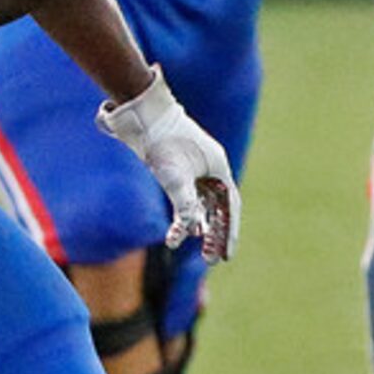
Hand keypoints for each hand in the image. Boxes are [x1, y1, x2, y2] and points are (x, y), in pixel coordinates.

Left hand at [95, 65, 239, 262]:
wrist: (143, 114)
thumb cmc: (161, 141)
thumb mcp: (174, 177)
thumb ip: (184, 204)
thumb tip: (188, 229)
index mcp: (218, 167)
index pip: (230, 207)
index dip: (229, 232)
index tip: (226, 255)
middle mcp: (211, 168)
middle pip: (219, 207)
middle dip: (216, 233)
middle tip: (212, 259)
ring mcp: (195, 167)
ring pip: (204, 203)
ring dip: (200, 224)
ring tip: (199, 245)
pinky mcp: (178, 166)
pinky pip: (189, 195)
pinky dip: (187, 212)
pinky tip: (181, 228)